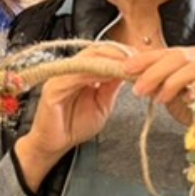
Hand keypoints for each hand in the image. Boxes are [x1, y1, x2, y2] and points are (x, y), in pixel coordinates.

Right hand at [14, 47, 126, 190]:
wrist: (55, 144)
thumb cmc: (75, 125)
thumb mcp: (102, 104)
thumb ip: (111, 86)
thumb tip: (127, 71)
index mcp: (80, 72)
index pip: (101, 53)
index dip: (121, 53)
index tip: (142, 58)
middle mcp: (69, 70)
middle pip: (94, 51)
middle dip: (118, 54)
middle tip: (138, 60)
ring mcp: (59, 77)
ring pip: (86, 61)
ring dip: (108, 62)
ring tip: (127, 67)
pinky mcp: (52, 89)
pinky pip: (74, 76)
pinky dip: (92, 74)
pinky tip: (107, 77)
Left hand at [121, 45, 194, 125]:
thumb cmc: (194, 104)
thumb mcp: (170, 89)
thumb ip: (156, 79)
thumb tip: (130, 73)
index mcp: (192, 54)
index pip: (166, 52)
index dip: (145, 59)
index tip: (126, 68)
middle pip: (178, 57)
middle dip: (154, 72)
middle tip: (138, 89)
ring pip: (193, 68)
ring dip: (171, 83)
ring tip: (159, 99)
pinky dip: (194, 90)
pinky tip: (185, 99)